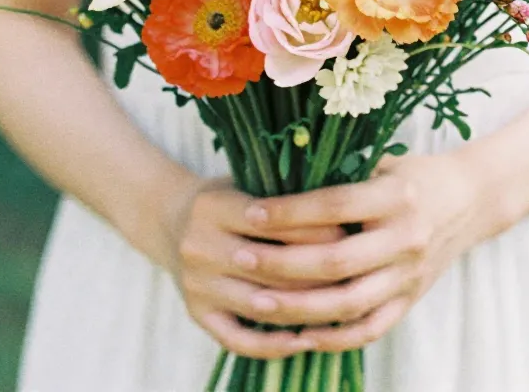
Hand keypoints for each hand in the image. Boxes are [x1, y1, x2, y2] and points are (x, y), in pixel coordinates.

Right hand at [169, 177, 344, 358]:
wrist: (171, 220)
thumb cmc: (229, 198)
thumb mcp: (249, 182)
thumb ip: (286, 194)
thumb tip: (347, 205)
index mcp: (212, 206)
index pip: (272, 222)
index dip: (315, 228)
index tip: (352, 230)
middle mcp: (198, 246)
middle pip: (269, 267)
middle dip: (317, 271)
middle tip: (357, 271)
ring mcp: (196, 284)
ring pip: (260, 305)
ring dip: (304, 310)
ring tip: (343, 307)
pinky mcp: (196, 313)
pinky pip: (239, 339)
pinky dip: (273, 346)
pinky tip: (305, 340)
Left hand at [228, 152, 499, 351]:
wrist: (472, 200)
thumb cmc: (413, 175)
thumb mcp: (382, 161)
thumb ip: (339, 170)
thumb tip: (278, 169)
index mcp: (396, 196)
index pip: (335, 205)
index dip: (290, 212)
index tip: (251, 212)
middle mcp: (406, 238)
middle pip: (337, 261)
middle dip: (282, 264)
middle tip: (241, 260)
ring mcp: (410, 274)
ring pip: (349, 303)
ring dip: (300, 307)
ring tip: (258, 304)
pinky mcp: (412, 299)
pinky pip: (371, 328)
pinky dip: (335, 338)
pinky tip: (300, 334)